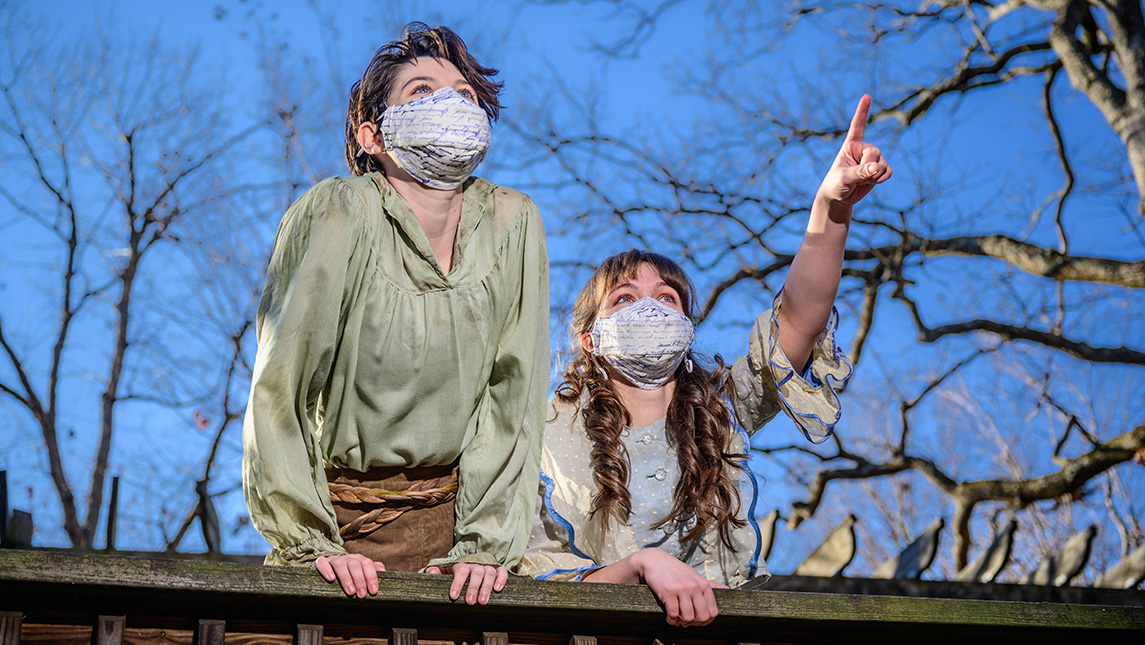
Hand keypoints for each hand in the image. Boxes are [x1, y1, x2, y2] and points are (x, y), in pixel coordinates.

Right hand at [315, 553, 384, 598]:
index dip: (371, 577)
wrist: (327, 569)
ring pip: (340, 564)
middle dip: (360, 580)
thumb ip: (374, 571)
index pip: (368, 564)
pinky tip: (331, 579)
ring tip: (350, 592)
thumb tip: (386, 574)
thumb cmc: (348, 575)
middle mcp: (348, 558)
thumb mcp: (362, 573)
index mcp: (359, 560)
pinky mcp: (321, 562)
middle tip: (362, 595)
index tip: (373, 591)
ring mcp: (334, 559)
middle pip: (355, 564)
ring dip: (346, 578)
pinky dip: (327, 570)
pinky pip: (323, 563)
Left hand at [425, 563, 508, 604]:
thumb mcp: (443, 572)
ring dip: (486, 587)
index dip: (457, 584)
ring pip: (489, 573)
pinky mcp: (496, 570)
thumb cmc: (454, 573)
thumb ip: (435, 571)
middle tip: (470, 602)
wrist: (466, 568)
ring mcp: (486, 567)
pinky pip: (501, 571)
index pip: (460, 571)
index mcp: (461, 565)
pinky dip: (501, 578)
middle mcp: (475, 565)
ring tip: (483, 602)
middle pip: (476, 573)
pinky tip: (497, 589)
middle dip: (473, 588)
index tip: (454, 596)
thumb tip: (431, 572)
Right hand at [584, 548, 723, 626]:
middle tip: (685, 622)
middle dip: (693, 624)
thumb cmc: (675, 570)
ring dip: (680, 622)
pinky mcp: (668, 592)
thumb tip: (727, 589)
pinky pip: (673, 614)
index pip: (712, 612)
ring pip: (688, 618)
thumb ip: (710, 584)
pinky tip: (668, 616)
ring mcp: (682, 589)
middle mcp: (695, 586)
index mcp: (703, 584)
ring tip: (676, 619)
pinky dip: (671, 620)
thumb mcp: (694, 575)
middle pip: (702, 617)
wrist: (654, 561)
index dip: (705, 621)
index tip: (696, 621)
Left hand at [818, 95, 892, 206]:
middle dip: (868, 167)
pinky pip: (888, 171)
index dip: (862, 111)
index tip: (866, 96)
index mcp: (850, 145)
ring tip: (861, 181)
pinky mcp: (879, 169)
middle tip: (857, 177)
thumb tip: (876, 167)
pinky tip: (872, 182)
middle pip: (875, 152)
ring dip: (874, 176)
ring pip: (883, 163)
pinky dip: (882, 178)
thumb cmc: (836, 184)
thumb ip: (860, 172)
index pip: (857, 126)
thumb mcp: (844, 178)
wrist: (839, 197)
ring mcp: (872, 159)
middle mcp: (863, 149)